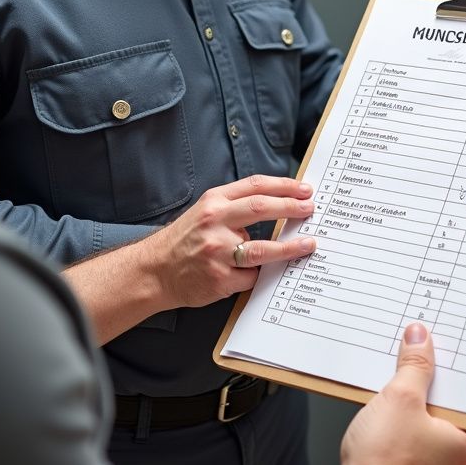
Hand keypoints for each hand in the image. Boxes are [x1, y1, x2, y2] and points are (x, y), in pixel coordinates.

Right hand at [144, 175, 316, 308]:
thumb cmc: (186, 239)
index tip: (304, 190)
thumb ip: (237, 206)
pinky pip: (251, 276)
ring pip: (261, 248)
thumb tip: (280, 204)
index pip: (255, 185)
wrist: (155, 269)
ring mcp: (216, 251)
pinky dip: (260, 274)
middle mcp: (214, 222)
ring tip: (307, 244)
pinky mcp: (219, 278)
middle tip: (310, 209)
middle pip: (261, 208)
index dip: (283, 186)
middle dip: (291, 208)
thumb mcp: (206, 210)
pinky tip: (264, 272)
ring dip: (290, 247)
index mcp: (214, 201)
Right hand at [305, 323, 465, 464]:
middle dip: (432, 397)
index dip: (462, 380)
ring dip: (414, 420)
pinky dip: (401, 440)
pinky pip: (412, 454)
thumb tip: (420, 341)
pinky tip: (381, 428)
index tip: (448, 362)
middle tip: (416, 373)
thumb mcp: (400, 398)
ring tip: (392, 400)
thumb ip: (414, 366)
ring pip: (431, 439)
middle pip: (452, 420)